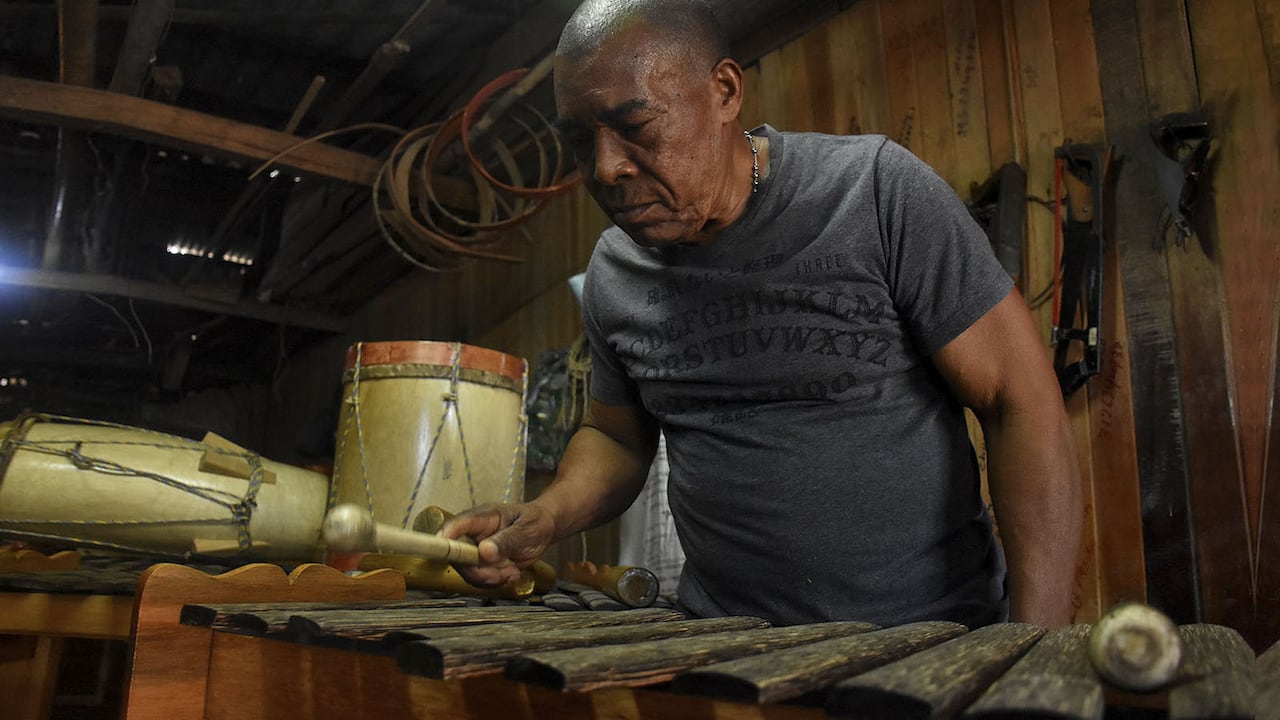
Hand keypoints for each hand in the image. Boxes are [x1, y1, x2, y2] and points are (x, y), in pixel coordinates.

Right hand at [439, 502, 555, 585]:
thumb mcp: (525, 529)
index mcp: (481, 517)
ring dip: (490, 578)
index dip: (445, 541)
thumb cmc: (535, 521)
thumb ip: (506, 540)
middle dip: (478, 571)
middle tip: (501, 573)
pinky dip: (496, 581)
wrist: (544, 529)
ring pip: (468, 571)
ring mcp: (477, 549)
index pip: (454, 526)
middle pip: (458, 556)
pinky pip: (480, 578)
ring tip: (512, 571)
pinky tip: (511, 573)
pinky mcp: (483, 563)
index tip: (450, 554)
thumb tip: (484, 551)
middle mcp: (474, 534)